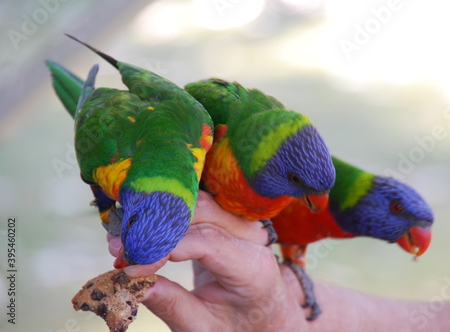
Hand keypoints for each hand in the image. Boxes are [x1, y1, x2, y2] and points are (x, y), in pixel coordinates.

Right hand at [108, 191, 309, 331]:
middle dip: (155, 227)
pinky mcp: (230, 217)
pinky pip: (196, 203)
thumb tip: (129, 282)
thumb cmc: (235, 324)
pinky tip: (142, 227)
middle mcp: (253, 237)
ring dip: (157, 216)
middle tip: (117, 249)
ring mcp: (244, 223)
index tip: (129, 265)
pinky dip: (166, 213)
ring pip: (195, 201)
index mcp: (253, 268)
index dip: (164, 247)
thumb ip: (171, 305)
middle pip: (201, 211)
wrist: (262, 313)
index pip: (207, 241)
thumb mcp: (203, 327)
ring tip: (124, 241)